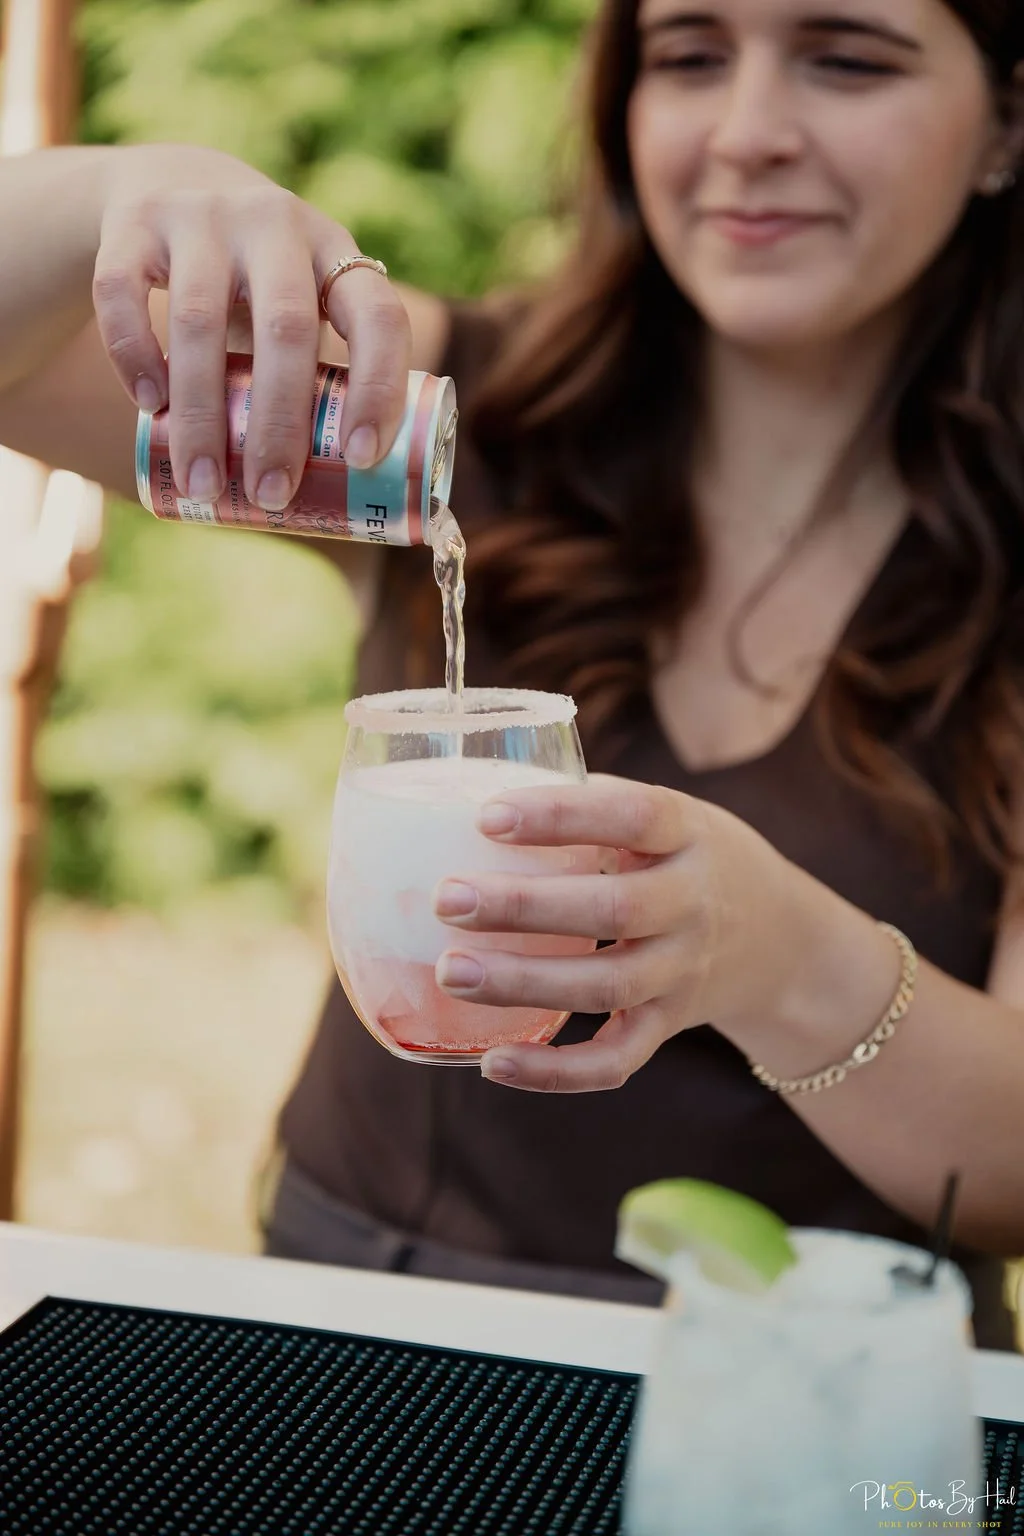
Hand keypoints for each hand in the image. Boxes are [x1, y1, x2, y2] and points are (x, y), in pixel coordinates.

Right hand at [91, 143, 410, 508]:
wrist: (173, 181)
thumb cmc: (259, 284)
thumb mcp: (307, 303)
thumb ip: (320, 374)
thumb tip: (333, 504)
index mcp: (336, 254)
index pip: (379, 317)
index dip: (379, 388)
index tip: (362, 460)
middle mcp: (276, 223)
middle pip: (286, 330)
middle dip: (278, 427)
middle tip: (270, 497)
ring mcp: (202, 216)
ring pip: (199, 322)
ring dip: (201, 415)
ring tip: (203, 483)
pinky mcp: (133, 223)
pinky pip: (122, 293)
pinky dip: (132, 356)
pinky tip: (148, 407)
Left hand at [431, 773, 820, 1092]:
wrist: (780, 937)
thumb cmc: (690, 857)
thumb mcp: (669, 814)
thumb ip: (592, 802)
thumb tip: (478, 787)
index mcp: (687, 833)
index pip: (631, 816)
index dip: (560, 817)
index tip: (487, 817)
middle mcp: (692, 904)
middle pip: (613, 910)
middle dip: (523, 907)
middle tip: (448, 900)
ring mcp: (683, 972)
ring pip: (606, 987)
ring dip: (523, 983)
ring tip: (450, 972)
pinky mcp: (669, 1025)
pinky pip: (616, 1061)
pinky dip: (556, 1072)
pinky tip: (492, 1063)